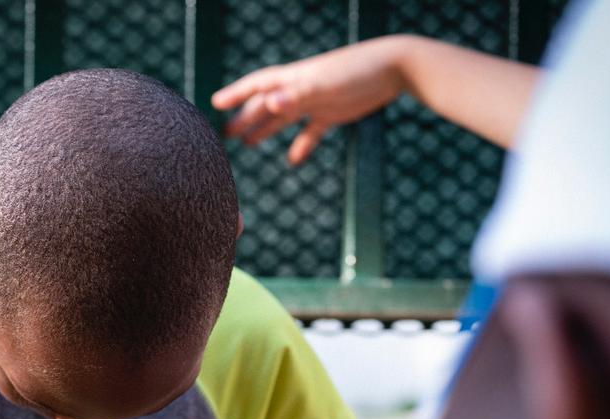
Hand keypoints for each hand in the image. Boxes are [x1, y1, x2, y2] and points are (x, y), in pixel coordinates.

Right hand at [212, 36, 407, 164]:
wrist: (394, 68)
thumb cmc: (356, 72)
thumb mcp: (322, 86)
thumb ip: (295, 96)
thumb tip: (270, 104)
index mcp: (293, 79)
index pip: (257, 85)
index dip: (236, 94)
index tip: (215, 104)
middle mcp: (300, 89)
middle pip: (266, 104)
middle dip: (246, 117)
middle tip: (225, 134)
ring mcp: (316, 101)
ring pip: (284, 118)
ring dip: (265, 129)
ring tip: (246, 142)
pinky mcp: (333, 113)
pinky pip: (311, 131)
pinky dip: (301, 145)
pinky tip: (293, 160)